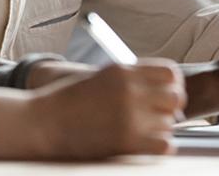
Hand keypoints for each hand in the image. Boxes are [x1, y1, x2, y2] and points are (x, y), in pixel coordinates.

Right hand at [30, 60, 184, 158]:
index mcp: (123, 71)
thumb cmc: (68, 101)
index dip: (173, 85)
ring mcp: (129, 115)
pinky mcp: (126, 141)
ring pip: (171, 123)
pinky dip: (161, 147)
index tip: (164, 95)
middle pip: (176, 97)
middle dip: (171, 108)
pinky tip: (147, 146)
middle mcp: (130, 89)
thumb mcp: (99, 77)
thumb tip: (161, 90)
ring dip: (162, 129)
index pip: (171, 72)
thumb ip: (130, 79)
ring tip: (144, 132)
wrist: (42, 123)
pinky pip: (166, 144)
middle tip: (158, 117)